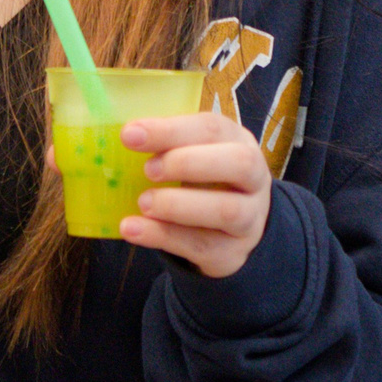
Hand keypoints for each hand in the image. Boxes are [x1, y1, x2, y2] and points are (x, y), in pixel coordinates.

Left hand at [116, 111, 274, 277]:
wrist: (234, 230)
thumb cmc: (206, 181)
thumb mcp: (195, 156)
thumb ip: (168, 147)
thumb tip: (126, 138)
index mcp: (239, 142)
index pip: (212, 129)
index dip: (171, 130)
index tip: (131, 135)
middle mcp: (254, 179)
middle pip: (238, 164)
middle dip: (188, 163)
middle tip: (148, 170)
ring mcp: (249, 218)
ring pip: (226, 210)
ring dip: (178, 205)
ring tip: (143, 202)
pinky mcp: (232, 252)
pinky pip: (201, 245)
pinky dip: (162, 236)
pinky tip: (133, 229)